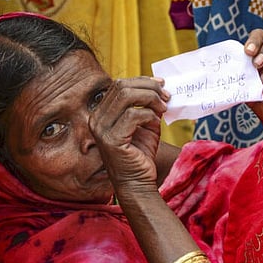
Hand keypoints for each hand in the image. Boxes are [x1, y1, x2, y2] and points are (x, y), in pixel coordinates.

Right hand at [88, 77, 169, 192]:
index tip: (162, 84)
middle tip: (166, 96)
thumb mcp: (146, 122)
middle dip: (149, 87)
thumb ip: (148, 105)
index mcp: (102, 112)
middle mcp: (96, 119)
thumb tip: (160, 86)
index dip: (143, 81)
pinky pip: (132, 115)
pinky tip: (156, 122)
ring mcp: (101, 129)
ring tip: (163, 107)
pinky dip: (149, 114)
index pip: (119, 85)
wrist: (138, 181)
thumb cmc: (141, 152)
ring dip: (151, 98)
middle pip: (122, 86)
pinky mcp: (111, 140)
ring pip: (126, 97)